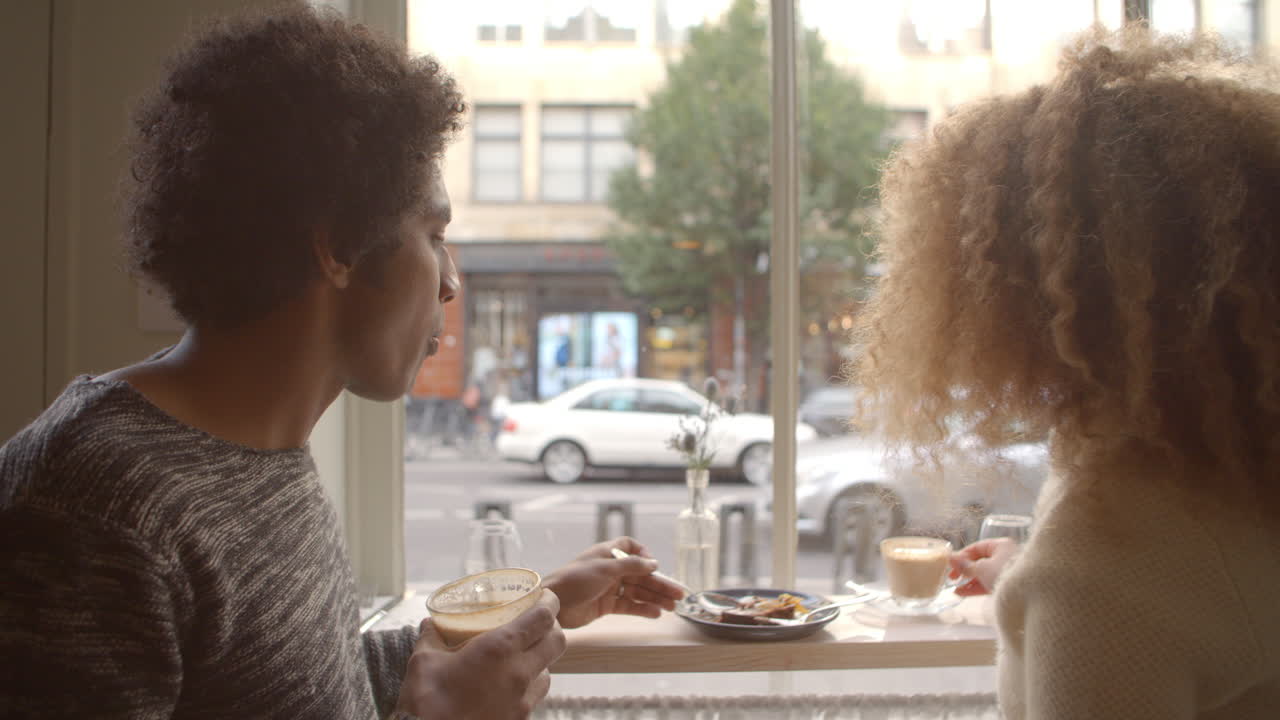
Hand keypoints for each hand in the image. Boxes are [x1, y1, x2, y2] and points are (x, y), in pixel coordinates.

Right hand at [395, 589, 565, 719]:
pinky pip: (534, 697)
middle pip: (557, 642)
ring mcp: (523, 700)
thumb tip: (429, 624)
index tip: (545, 596)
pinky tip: (509, 685)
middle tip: (537, 622)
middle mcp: (519, 673)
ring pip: (548, 671)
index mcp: (500, 649)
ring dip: (541, 659)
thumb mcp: (424, 661)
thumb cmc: (427, 700)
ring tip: (521, 656)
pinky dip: (529, 685)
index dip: (549, 603)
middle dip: (551, 628)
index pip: (543, 618)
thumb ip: (431, 637)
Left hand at [542, 536, 685, 628]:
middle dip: (659, 584)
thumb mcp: (605, 568)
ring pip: (637, 592)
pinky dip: (642, 609)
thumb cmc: (575, 579)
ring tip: (672, 607)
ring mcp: (609, 588)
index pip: (630, 547)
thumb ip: (631, 565)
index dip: (643, 553)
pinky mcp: (606, 606)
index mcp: (607, 553)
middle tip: (679, 595)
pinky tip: (656, 613)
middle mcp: (610, 569)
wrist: (553, 604)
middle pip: (640, 575)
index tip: (654, 563)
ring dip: (655, 598)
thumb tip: (654, 562)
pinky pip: (629, 606)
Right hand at [949, 537, 1019, 595]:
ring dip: (969, 581)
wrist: (1027, 593)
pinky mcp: (1007, 584)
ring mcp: (1007, 570)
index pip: (976, 548)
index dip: (962, 556)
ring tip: (956, 588)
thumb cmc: (1005, 573)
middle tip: (951, 577)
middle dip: (964, 570)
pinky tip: (963, 593)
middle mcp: (1005, 556)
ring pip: (983, 574)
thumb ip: (965, 565)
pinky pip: (989, 583)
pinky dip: (976, 588)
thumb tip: (950, 558)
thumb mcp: (982, 568)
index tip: (951, 565)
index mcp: (1000, 545)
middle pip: (979, 561)